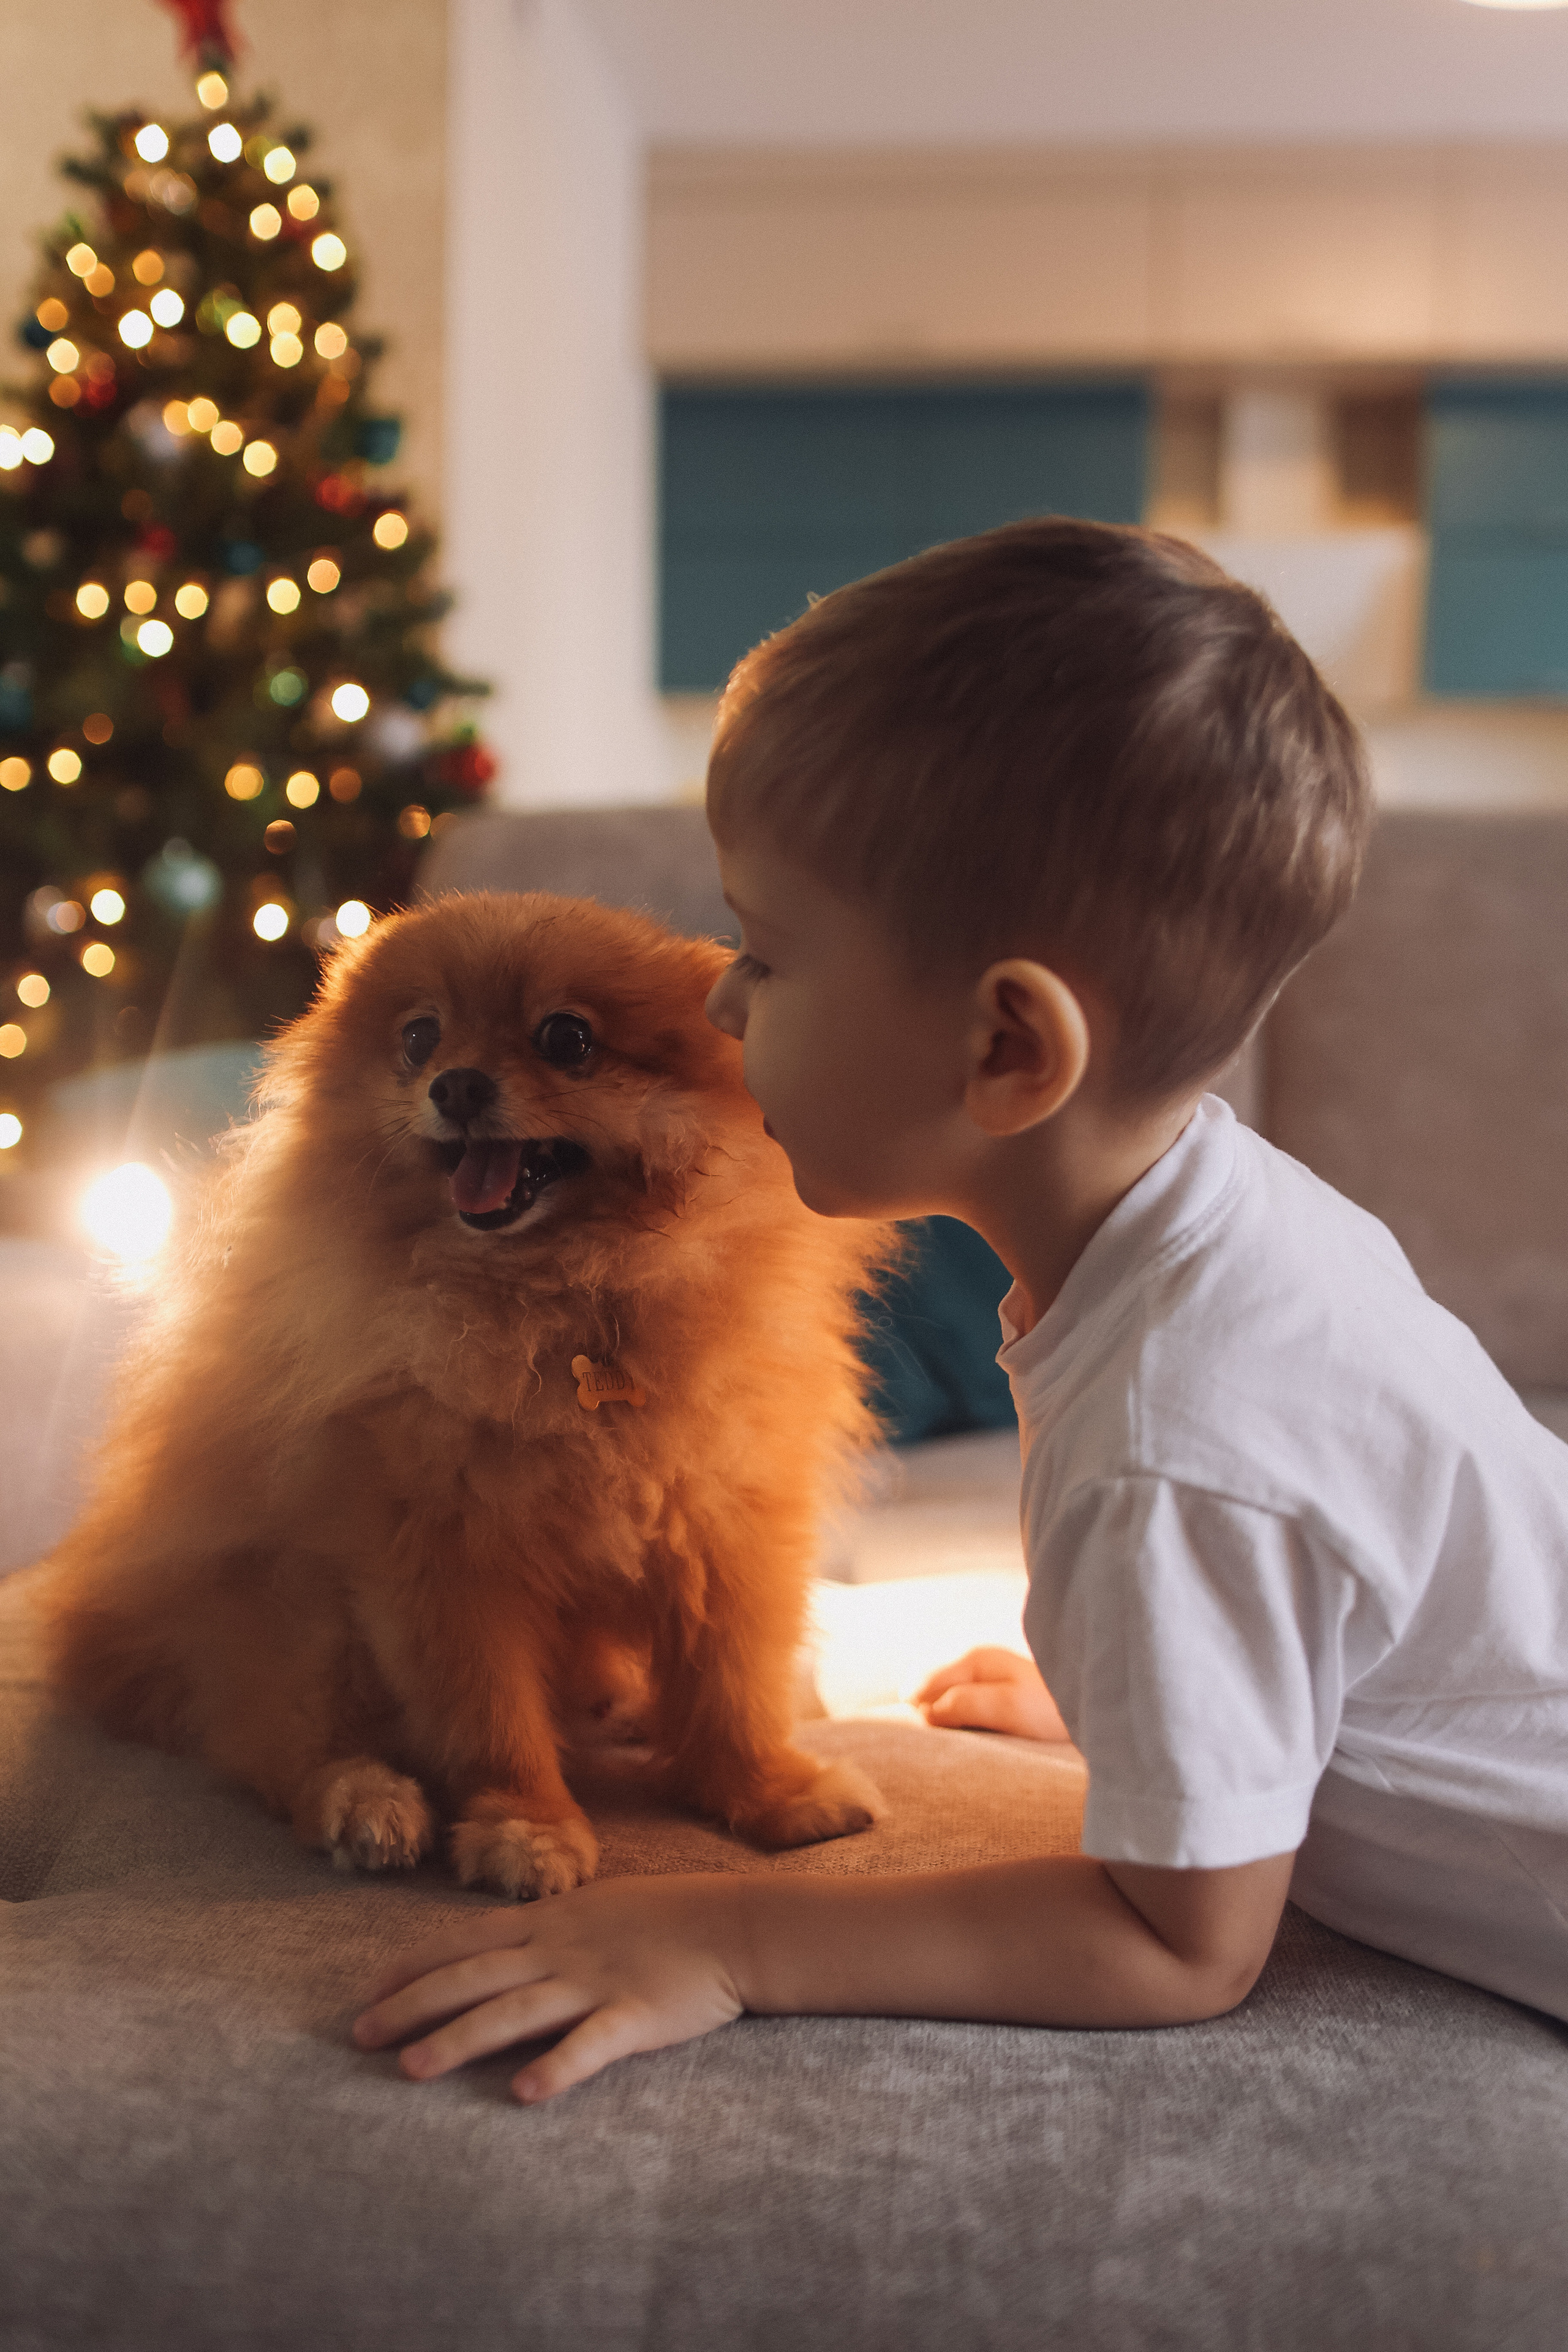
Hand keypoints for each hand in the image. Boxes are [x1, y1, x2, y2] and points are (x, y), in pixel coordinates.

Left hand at [352, 1873, 746, 2102]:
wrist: (734, 1923)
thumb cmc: (665, 1917)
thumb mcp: (594, 1907)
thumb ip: (548, 1927)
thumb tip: (502, 1945)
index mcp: (549, 1921)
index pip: (464, 1939)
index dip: (413, 1964)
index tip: (368, 1990)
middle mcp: (559, 1949)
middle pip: (472, 1976)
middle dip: (411, 2006)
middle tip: (359, 2036)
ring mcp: (594, 1981)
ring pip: (513, 2011)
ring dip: (458, 2039)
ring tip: (411, 2069)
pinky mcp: (633, 2016)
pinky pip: (589, 2044)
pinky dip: (556, 2067)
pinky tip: (523, 2094)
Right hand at [915, 1647, 1071, 1742]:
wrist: (1092, 1705)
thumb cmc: (1051, 1709)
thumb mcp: (1006, 1708)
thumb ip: (964, 1704)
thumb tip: (925, 1712)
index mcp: (973, 1659)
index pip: (920, 1683)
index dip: (914, 1713)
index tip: (920, 1739)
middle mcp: (974, 1661)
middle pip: (927, 1687)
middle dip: (923, 1712)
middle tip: (934, 1742)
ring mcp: (985, 1674)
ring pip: (943, 1696)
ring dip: (940, 1717)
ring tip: (951, 1741)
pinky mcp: (995, 1690)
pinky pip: (960, 1703)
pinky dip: (956, 1718)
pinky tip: (968, 1735)